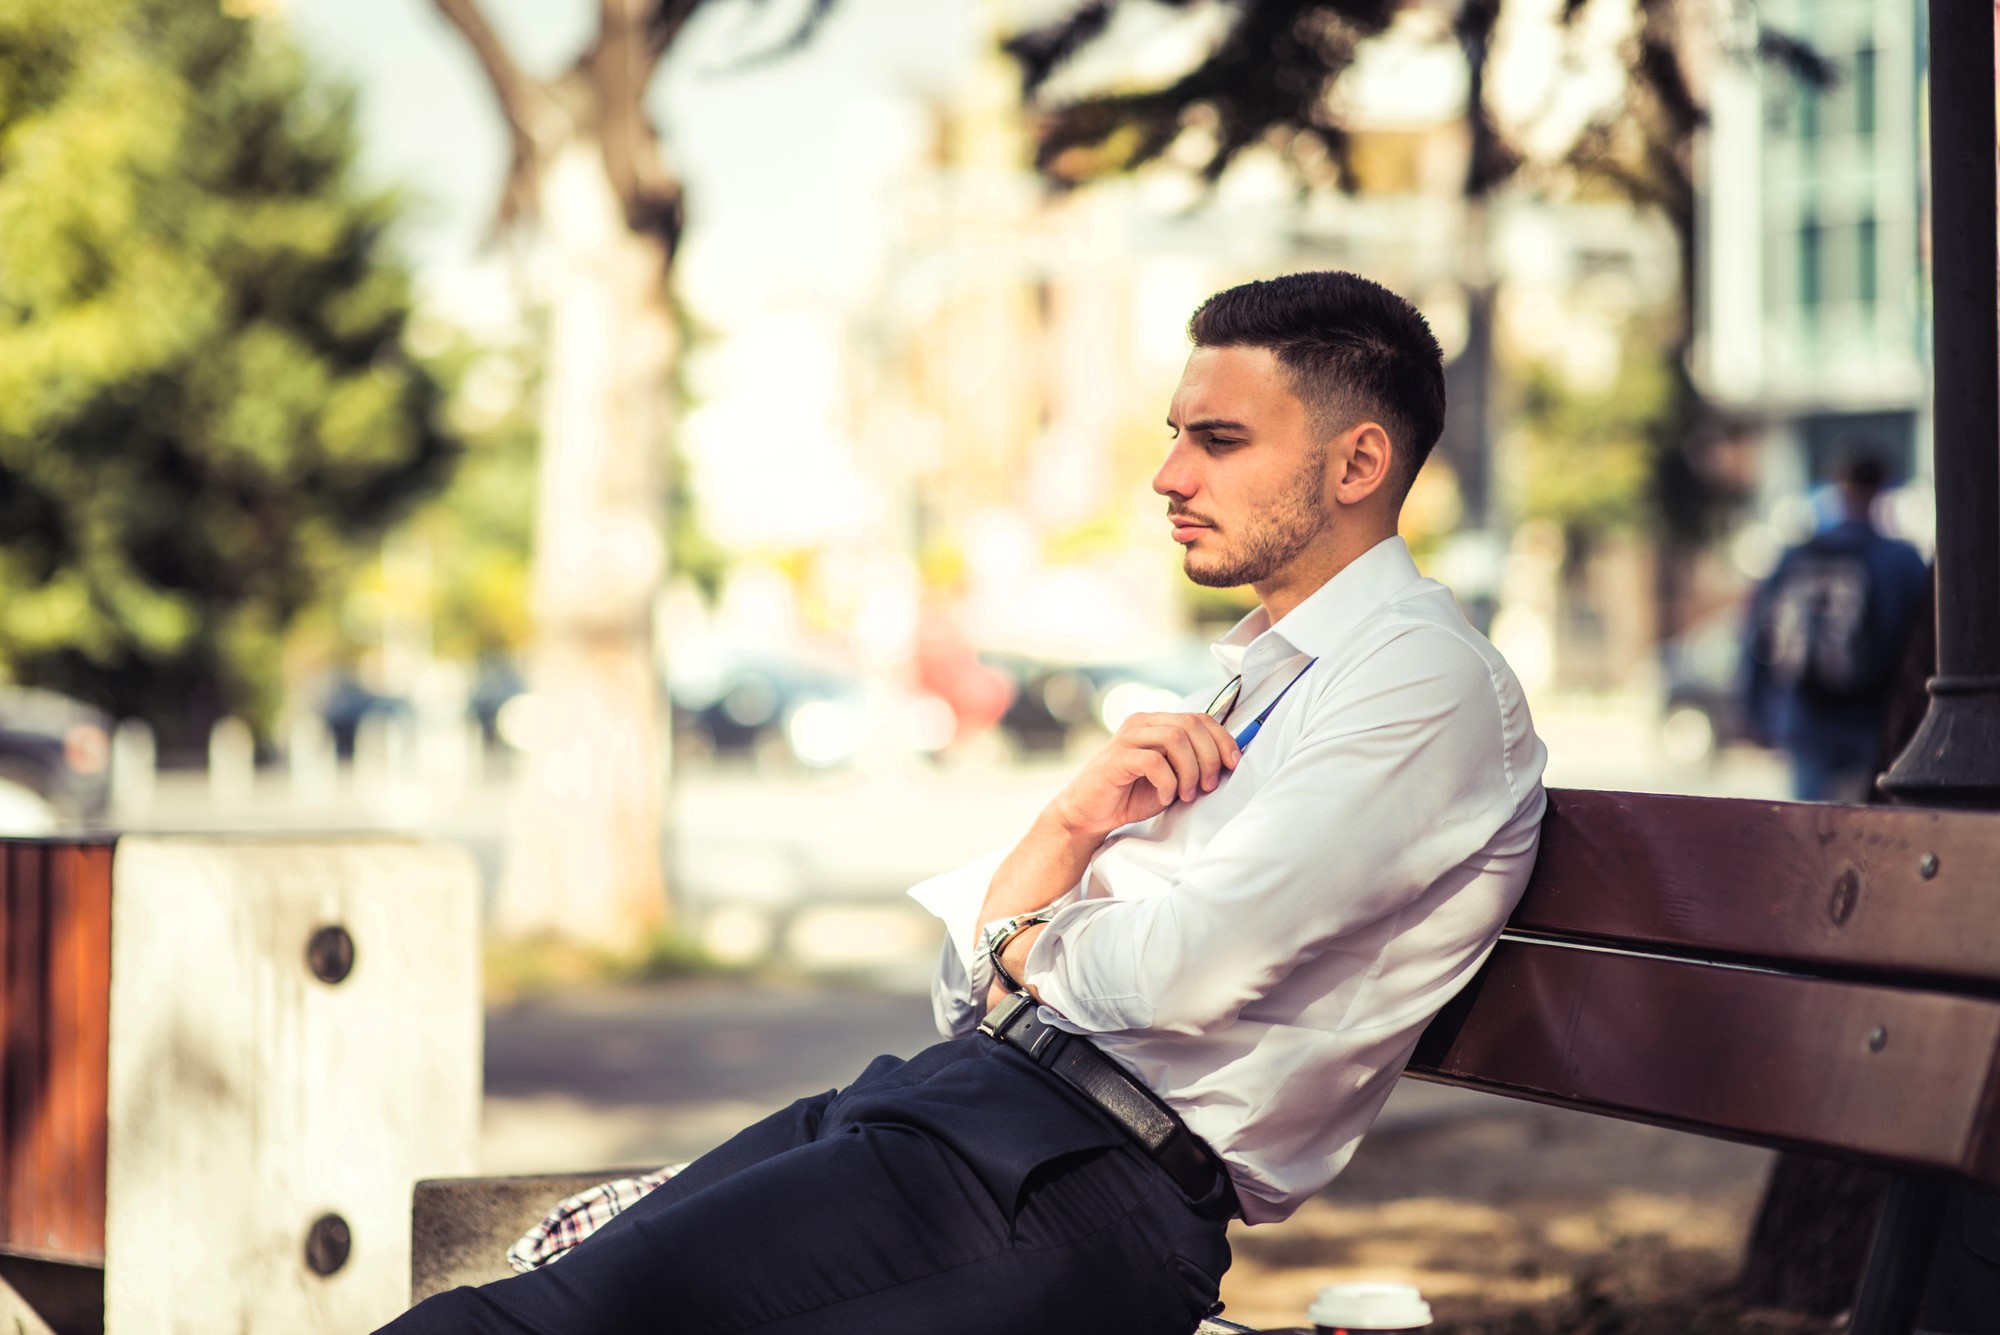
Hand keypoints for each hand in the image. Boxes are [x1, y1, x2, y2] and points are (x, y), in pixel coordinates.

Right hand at [1048, 711, 1240, 840]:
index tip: (1233, 765)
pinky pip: (1155, 762)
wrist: (1090, 814)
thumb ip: (1192, 763)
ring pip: (1176, 738)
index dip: (1222, 739)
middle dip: (1209, 757)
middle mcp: (1142, 723)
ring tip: (1187, 794)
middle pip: (1191, 725)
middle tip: (1208, 785)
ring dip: (1190, 770)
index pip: (1199, 718)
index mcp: (1157, 723)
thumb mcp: (1172, 776)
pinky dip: (1168, 783)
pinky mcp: (1117, 757)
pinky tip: (1165, 798)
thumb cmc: (1131, 795)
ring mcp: (1127, 737)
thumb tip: (1228, 760)